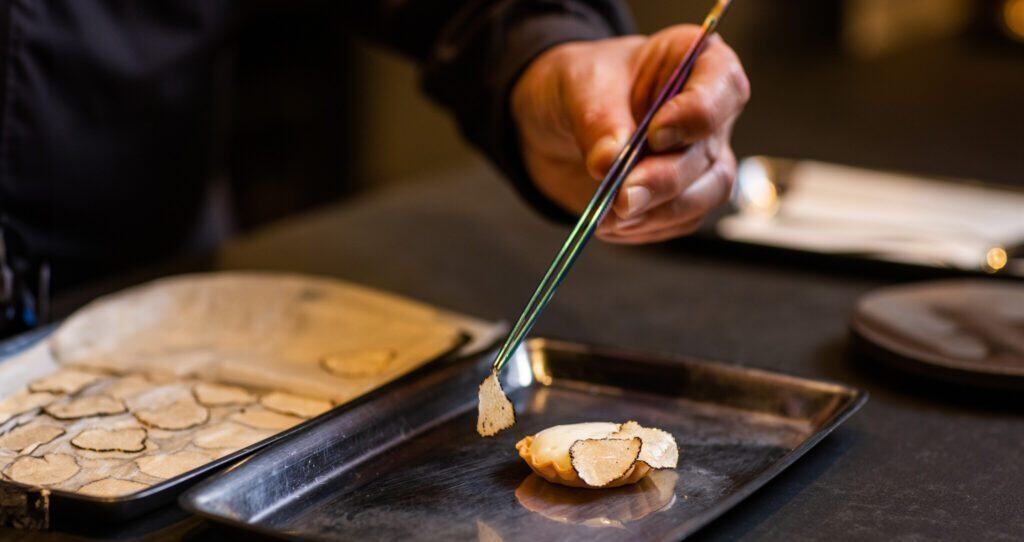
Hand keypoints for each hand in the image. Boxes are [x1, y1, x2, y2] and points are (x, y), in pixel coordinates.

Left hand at [511, 25, 748, 243]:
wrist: (558, 123)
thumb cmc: (580, 86)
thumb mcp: (578, 86)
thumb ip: (596, 119)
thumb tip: (609, 162)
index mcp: (696, 63)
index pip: (723, 85)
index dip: (698, 113)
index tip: (655, 134)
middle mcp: (709, 114)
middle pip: (710, 151)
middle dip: (666, 179)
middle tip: (625, 195)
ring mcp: (701, 159)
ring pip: (706, 193)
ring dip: (659, 210)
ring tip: (611, 215)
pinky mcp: (683, 197)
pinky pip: (679, 220)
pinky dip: (645, 226)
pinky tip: (611, 223)